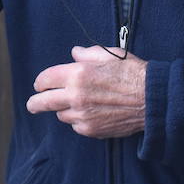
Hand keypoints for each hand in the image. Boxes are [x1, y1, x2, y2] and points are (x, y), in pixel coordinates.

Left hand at [26, 45, 147, 137]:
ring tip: (76, 103)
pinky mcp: (92, 130)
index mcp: (78, 74)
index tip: (39, 84)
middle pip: (43, 102)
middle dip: (35, 103)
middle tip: (32, 104)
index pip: (46, 79)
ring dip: (64, 109)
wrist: (151, 99)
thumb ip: (87, 54)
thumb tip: (74, 53)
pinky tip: (90, 113)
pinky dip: (78, 120)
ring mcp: (83, 115)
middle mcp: (76, 96)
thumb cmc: (132, 73)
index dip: (40, 82)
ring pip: (61, 115)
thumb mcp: (109, 55)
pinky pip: (76, 126)